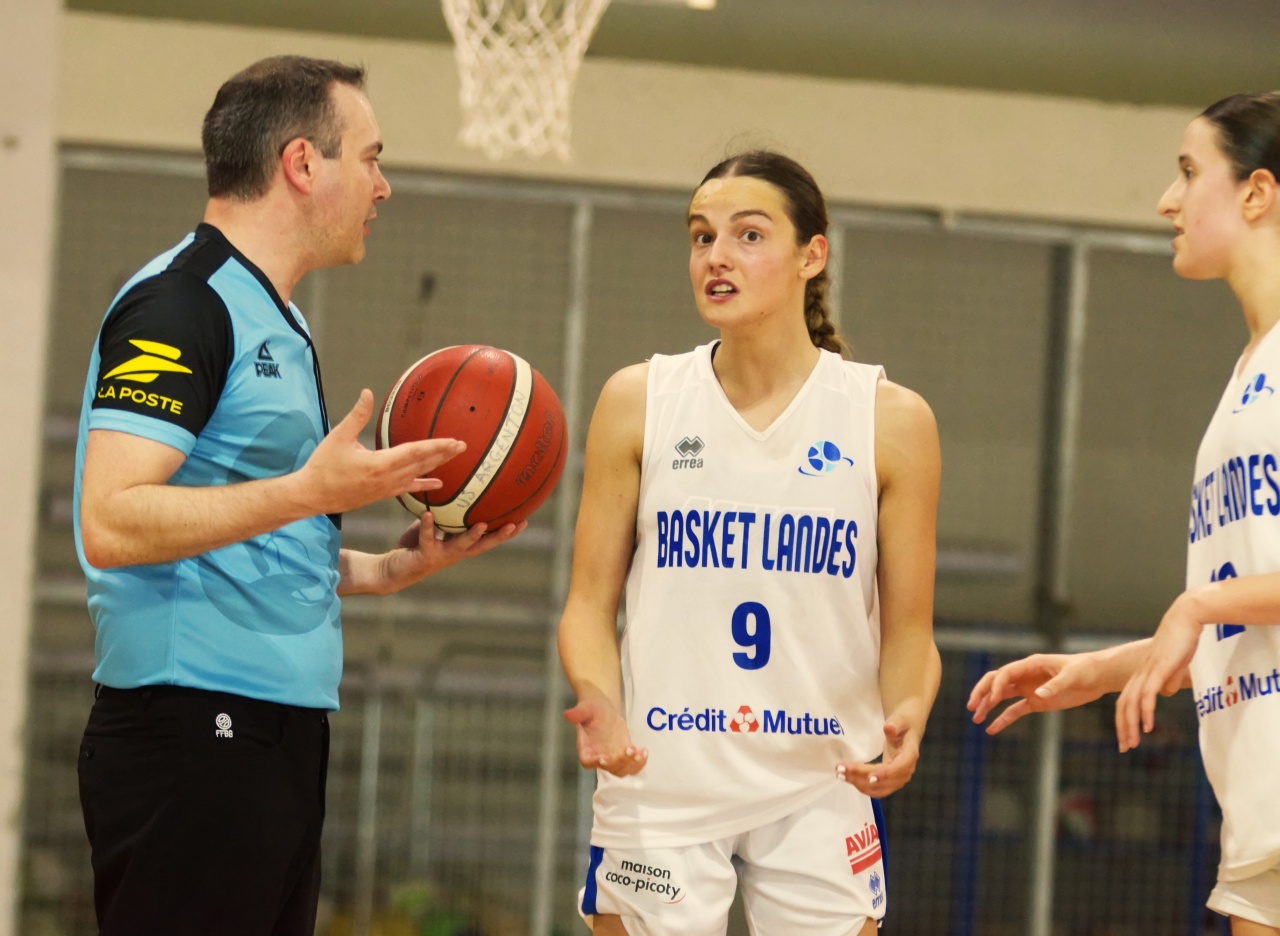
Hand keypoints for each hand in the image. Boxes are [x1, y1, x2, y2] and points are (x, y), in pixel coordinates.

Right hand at [299, 390, 464, 514]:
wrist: (311, 495)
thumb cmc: (323, 466)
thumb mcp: (339, 437)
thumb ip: (357, 415)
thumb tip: (367, 392)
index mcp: (379, 463)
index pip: (415, 452)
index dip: (436, 446)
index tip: (454, 441)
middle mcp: (387, 479)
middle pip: (422, 464)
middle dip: (444, 454)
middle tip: (463, 446)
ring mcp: (385, 489)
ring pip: (417, 476)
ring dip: (436, 466)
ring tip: (454, 458)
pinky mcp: (381, 495)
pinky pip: (407, 488)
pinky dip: (423, 483)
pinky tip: (436, 484)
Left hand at [375, 512, 525, 593]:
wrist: (392, 570)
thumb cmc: (416, 545)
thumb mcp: (435, 527)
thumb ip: (445, 513)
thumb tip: (455, 487)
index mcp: (461, 546)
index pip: (490, 538)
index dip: (507, 531)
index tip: (525, 520)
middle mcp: (456, 553)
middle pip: (484, 544)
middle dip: (500, 535)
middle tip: (515, 524)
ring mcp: (442, 556)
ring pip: (461, 546)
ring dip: (472, 536)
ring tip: (481, 524)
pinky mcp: (425, 556)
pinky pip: (427, 537)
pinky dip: (428, 525)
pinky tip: (428, 513)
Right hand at [563, 696, 647, 776]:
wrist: (603, 709)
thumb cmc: (591, 709)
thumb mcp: (585, 709)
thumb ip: (578, 713)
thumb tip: (567, 714)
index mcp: (586, 749)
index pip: (588, 762)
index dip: (596, 763)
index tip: (604, 758)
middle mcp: (599, 757)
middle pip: (609, 769)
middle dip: (620, 762)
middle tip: (628, 749)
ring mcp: (613, 757)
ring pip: (622, 770)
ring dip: (632, 764)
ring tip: (639, 752)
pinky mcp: (624, 754)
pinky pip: (632, 765)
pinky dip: (639, 762)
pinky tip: (643, 751)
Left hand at [837, 716, 918, 796]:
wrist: (906, 730)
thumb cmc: (903, 724)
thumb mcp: (900, 719)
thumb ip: (895, 724)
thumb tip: (889, 728)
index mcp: (910, 755)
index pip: (899, 768)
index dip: (885, 774)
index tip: (869, 777)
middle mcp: (905, 771)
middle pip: (884, 781)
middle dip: (861, 777)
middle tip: (841, 770)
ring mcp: (898, 779)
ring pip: (878, 788)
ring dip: (858, 783)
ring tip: (840, 774)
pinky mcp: (890, 782)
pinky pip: (876, 789)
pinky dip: (861, 785)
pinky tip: (848, 778)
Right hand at [967, 653, 1107, 733]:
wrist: (1098, 677)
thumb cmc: (1086, 670)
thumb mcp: (1072, 675)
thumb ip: (1055, 685)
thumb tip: (1038, 694)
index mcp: (1031, 664)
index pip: (1005, 673)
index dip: (996, 685)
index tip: (991, 699)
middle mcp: (1025, 675)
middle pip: (996, 682)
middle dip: (982, 693)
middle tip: (971, 707)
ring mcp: (1029, 689)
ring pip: (1001, 696)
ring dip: (987, 706)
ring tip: (976, 719)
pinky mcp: (1036, 702)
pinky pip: (1014, 711)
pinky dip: (1003, 720)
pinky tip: (992, 729)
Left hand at [1115, 596, 1199, 751]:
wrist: (1185, 620)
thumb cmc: (1181, 641)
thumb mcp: (1174, 666)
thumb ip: (1168, 679)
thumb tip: (1166, 693)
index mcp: (1141, 675)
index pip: (1125, 702)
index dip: (1123, 721)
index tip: (1126, 739)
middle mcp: (1139, 675)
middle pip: (1123, 705)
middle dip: (1122, 729)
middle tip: (1124, 748)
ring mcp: (1147, 672)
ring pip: (1132, 703)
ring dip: (1131, 725)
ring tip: (1132, 743)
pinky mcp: (1158, 669)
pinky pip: (1148, 694)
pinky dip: (1145, 711)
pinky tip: (1147, 726)